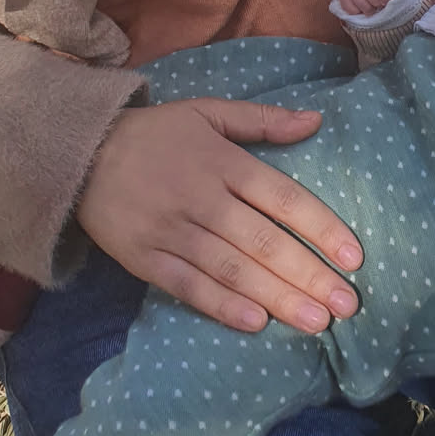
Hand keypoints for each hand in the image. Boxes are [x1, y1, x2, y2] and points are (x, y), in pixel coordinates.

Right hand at [76, 99, 363, 334]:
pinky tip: (255, 323)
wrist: (79, 154)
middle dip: (308, 274)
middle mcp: (201, 198)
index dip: (320, 227)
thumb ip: (263, 120)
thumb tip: (316, 121)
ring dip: (276, 297)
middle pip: (263, 241)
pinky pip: (187, 286)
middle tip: (347, 305)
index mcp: (223, 161)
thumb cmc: (155, 134)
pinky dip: (221, 305)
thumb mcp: (208, 112)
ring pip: (231, 269)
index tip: (354, 257)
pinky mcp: (145, 258)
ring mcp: (172, 231)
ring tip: (316, 322)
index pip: (283, 197)